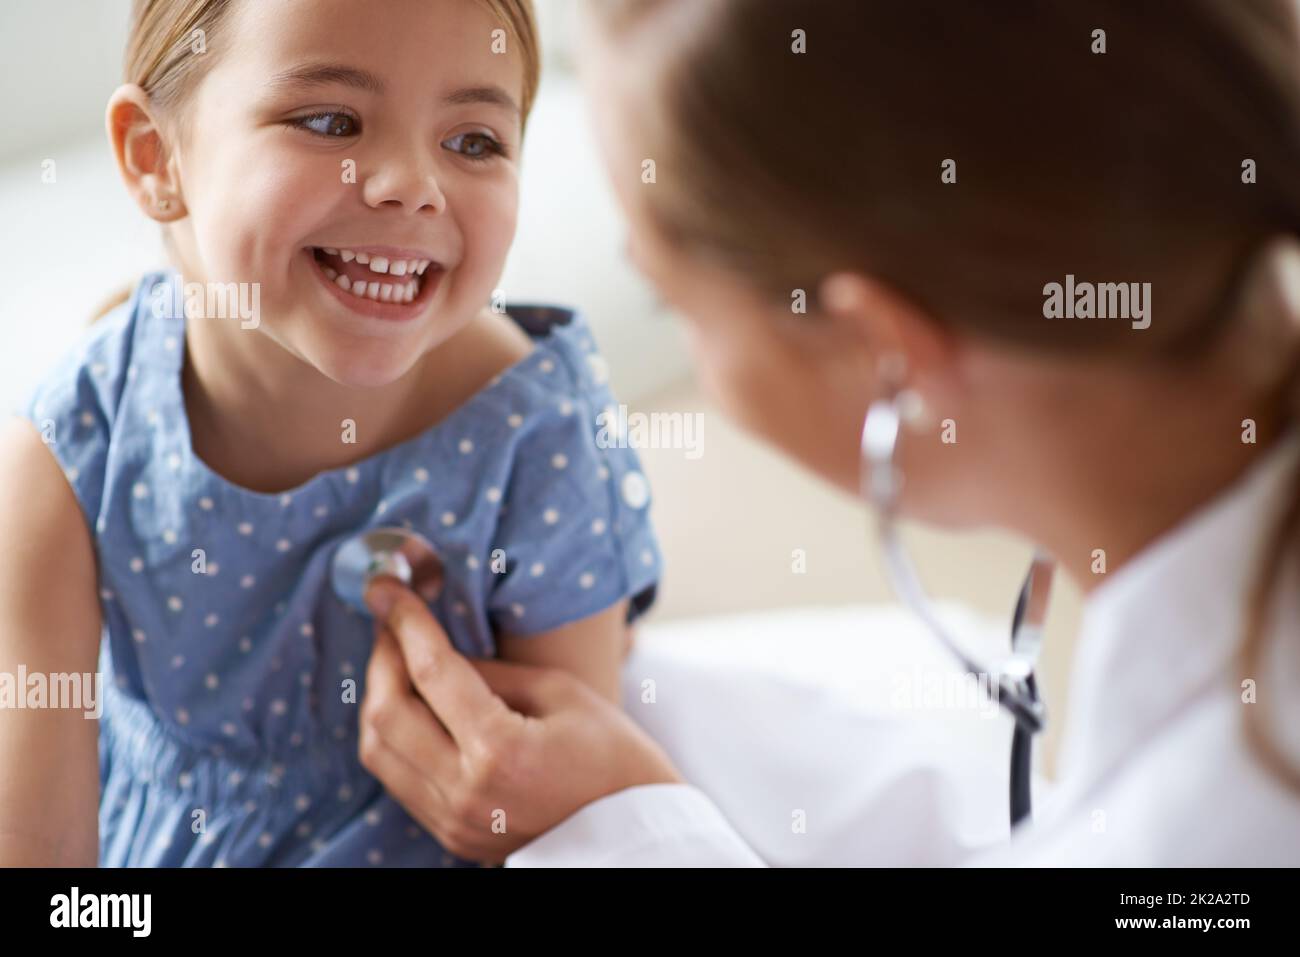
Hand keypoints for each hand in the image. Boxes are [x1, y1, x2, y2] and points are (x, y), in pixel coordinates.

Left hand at [358, 577, 682, 863]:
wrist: (630, 833)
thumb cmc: (611, 754)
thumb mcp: (560, 692)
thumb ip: (491, 672)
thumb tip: (435, 650)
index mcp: (501, 749)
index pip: (431, 671)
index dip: (405, 622)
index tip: (386, 587)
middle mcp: (466, 791)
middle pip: (385, 714)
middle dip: (381, 658)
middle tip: (391, 623)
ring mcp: (453, 820)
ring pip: (378, 752)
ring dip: (378, 698)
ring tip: (397, 662)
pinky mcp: (450, 834)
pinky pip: (397, 778)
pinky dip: (393, 736)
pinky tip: (413, 707)